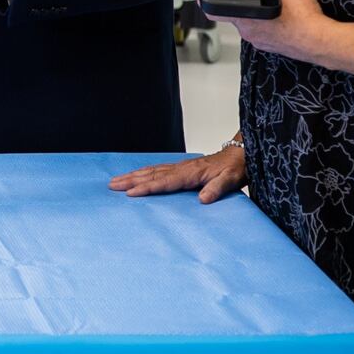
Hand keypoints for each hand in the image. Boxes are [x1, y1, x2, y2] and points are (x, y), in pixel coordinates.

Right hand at [111, 142, 245, 202]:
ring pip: (151, 171)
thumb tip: (203, 199)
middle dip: (131, 180)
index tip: (131, 193)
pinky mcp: (181, 168)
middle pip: (151, 175)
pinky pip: (157, 170)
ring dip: (133, 176)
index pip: (164, 182)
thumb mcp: (230, 181)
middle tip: (112, 185)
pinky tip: (136, 175)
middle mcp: (182, 169)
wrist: (241, 155)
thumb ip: (216, 189)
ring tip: (116, 180)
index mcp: (191, 174)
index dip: (147, 188)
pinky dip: (143, 172)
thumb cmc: (235, 169)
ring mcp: (180, 167)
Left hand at [220, 0, 353, 74]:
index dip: (205, 3)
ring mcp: (260, 42)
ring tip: (275, 8)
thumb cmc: (304, 20)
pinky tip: (284, 19)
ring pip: (251, 25)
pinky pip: (264, 34)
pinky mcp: (271, 48)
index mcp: (246, 18)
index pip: (215, 13)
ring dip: (258, 16)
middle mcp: (249, 33)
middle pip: (236, 16)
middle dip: (244, 5)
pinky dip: (269, 26)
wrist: (320, 42)